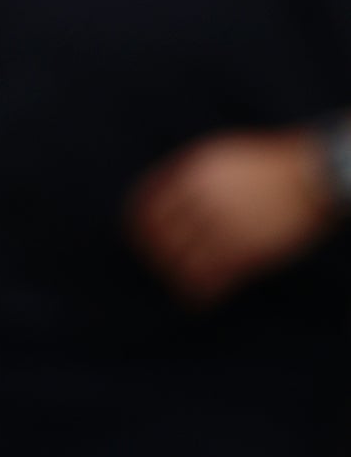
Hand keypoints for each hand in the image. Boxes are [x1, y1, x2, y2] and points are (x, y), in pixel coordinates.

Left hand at [127, 130, 337, 305]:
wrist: (316, 173)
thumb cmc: (269, 166)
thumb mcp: (221, 157)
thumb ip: (188, 177)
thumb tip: (161, 203)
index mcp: (191, 172)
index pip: (144, 209)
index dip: (139, 231)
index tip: (144, 244)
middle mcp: (201, 198)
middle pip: (157, 239)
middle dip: (156, 258)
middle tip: (164, 269)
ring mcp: (224, 225)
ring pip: (180, 264)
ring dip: (177, 279)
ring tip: (183, 287)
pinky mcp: (247, 250)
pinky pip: (209, 280)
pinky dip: (200, 293)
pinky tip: (201, 299)